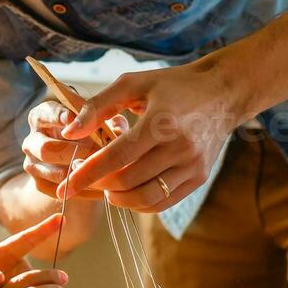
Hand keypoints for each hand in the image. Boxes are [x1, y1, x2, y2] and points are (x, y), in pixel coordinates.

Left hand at [0, 214, 64, 287]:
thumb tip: (0, 278)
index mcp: (1, 253)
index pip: (26, 239)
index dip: (44, 229)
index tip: (61, 218)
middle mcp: (11, 263)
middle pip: (35, 271)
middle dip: (44, 280)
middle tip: (46, 287)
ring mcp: (14, 278)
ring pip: (34, 287)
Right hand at [22, 96, 125, 201]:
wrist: (77, 161)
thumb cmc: (92, 132)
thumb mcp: (103, 122)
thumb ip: (110, 121)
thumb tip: (118, 132)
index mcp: (41, 117)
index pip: (45, 114)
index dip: (58, 117)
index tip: (71, 118)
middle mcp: (32, 140)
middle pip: (46, 148)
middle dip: (75, 152)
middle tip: (100, 153)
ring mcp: (32, 164)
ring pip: (55, 173)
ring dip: (81, 174)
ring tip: (105, 172)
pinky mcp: (39, 184)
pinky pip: (61, 191)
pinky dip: (84, 190)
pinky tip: (103, 188)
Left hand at [58, 60, 240, 211]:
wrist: (223, 93)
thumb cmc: (173, 85)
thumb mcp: (133, 84)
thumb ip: (97, 107)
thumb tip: (69, 133)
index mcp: (161, 122)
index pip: (116, 157)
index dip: (87, 174)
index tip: (64, 187)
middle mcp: (180, 148)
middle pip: (127, 181)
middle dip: (97, 184)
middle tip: (81, 176)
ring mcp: (192, 166)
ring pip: (144, 198)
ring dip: (116, 198)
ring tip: (103, 185)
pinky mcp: (199, 178)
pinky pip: (162, 203)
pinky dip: (138, 203)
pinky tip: (124, 191)